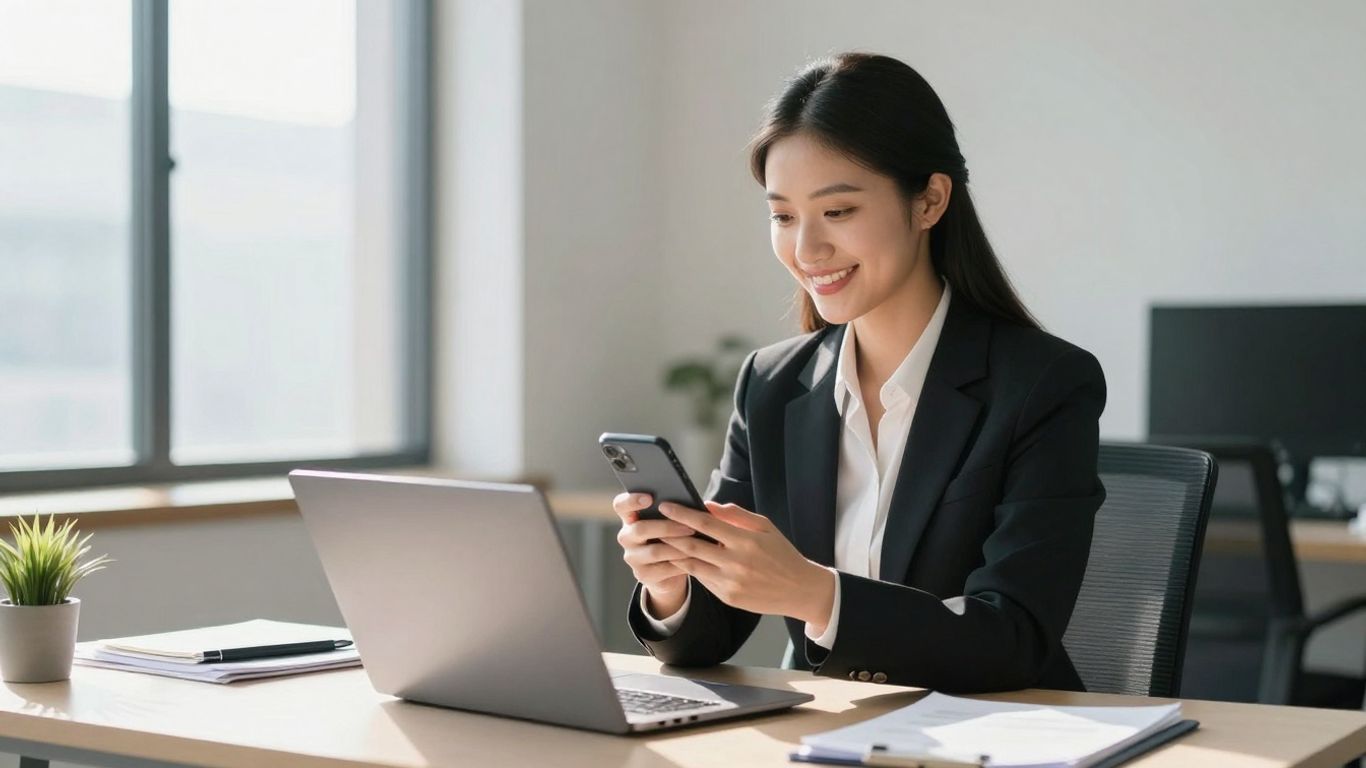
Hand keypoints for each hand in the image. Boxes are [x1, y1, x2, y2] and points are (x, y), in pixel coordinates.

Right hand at [612, 492, 696, 616]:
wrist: (669, 570)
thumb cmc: (671, 536)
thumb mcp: (669, 521)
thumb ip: (672, 511)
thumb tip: (691, 504)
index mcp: (629, 517)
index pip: (621, 505)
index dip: (632, 501)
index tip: (649, 498)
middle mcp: (626, 537)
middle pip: (640, 529)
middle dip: (667, 527)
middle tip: (689, 526)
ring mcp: (632, 557)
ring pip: (654, 551)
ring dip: (678, 546)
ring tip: (697, 542)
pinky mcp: (642, 574)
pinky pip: (663, 569)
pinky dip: (681, 563)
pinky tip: (694, 558)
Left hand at [658, 501, 834, 629]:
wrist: (799, 589)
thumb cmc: (782, 553)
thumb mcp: (765, 526)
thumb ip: (736, 515)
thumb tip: (708, 506)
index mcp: (745, 540)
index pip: (706, 524)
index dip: (682, 514)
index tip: (666, 505)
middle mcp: (736, 562)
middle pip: (692, 545)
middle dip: (670, 533)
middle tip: (654, 523)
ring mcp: (730, 582)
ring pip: (693, 564)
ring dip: (675, 552)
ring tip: (661, 540)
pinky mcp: (728, 597)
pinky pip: (702, 580)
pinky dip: (690, 568)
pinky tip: (682, 558)